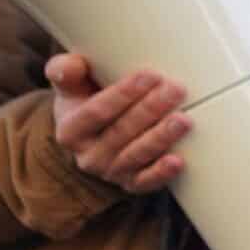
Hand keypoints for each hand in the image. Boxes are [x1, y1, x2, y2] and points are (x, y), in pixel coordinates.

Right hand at [45, 54, 190, 192]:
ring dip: (161, 138)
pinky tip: (178, 161)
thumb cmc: (87, 99)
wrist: (97, 134)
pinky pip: (146, 182)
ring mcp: (111, 172)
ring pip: (136, 156)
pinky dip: (161, 173)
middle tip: (176, 89)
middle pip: (120, 132)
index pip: (97, 111)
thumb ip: (65, 71)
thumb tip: (71, 66)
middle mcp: (87, 156)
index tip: (151, 74)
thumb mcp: (71, 85)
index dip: (124, 94)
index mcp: (70, 131)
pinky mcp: (132, 184)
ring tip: (184, 120)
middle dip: (150, 110)